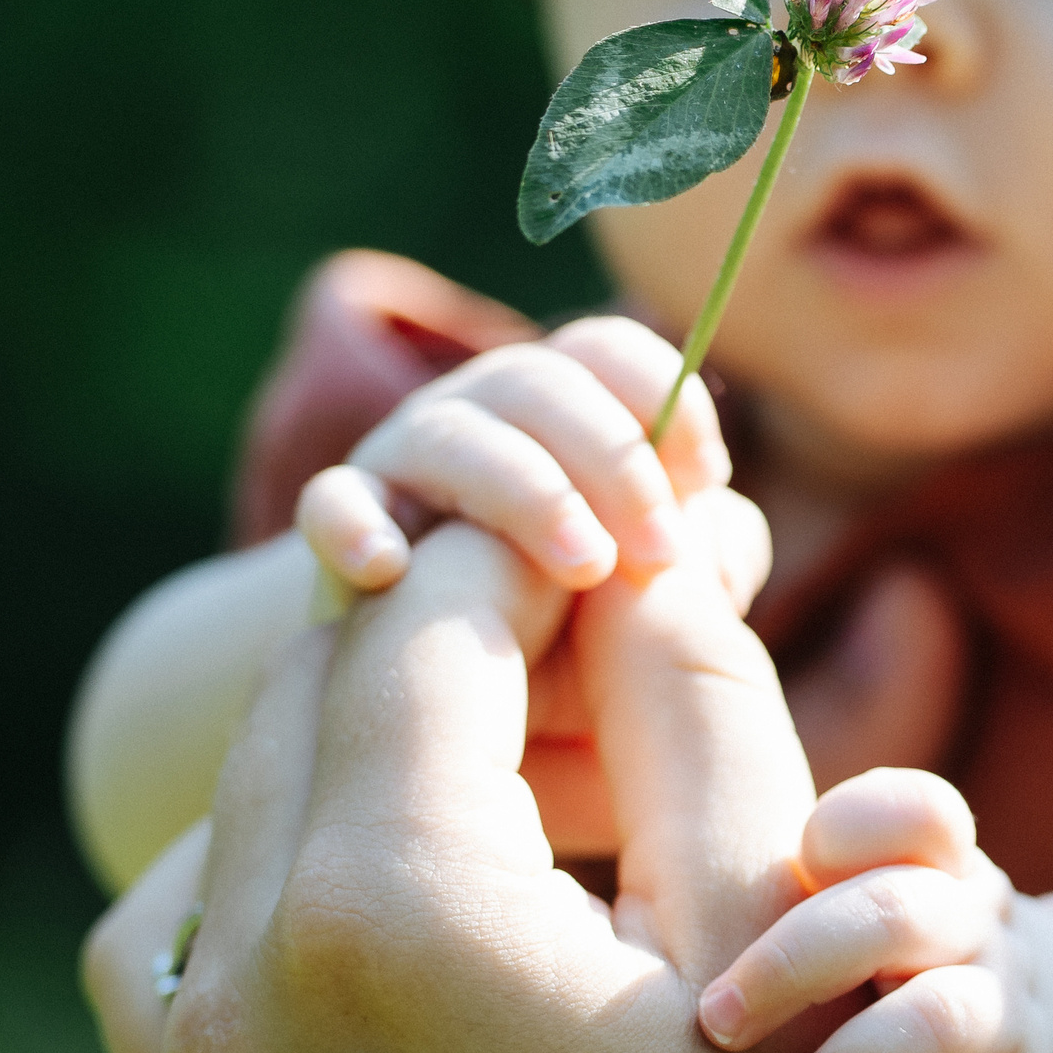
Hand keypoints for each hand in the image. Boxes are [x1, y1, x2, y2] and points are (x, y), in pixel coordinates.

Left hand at [83, 521, 922, 1052]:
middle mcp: (246, 981)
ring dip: (373, 726)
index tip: (615, 524)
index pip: (432, 626)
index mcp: (396, 915)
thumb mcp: (760, 947)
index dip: (531, 548)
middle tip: (582, 605)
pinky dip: (294, 846)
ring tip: (515, 732)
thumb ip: (697, 722)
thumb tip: (646, 571)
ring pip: (251, 797)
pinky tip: (409, 869)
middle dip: (452, 623)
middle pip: (323, 692)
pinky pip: (194, 925)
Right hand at [294, 314, 741, 595]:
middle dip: (615, 458)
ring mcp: (403, 466)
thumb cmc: (573, 635)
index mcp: (561, 411)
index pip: (607, 351)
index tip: (706, 472)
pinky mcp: (341, 532)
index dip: (663, 394)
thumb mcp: (653, 597)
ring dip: (530, 493)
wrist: (444, 700)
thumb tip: (721, 523)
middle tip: (661, 550)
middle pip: (541, 385)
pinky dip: (354, 525)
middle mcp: (479, 416)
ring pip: (455, 437)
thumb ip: (705, 552)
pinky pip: (332, 506)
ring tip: (586, 566)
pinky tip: (388, 568)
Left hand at [695, 769, 1052, 1052]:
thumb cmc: (922, 976)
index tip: (788, 862)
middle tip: (713, 1024)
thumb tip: (620, 921)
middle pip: (895, 913)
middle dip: (791, 966)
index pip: (917, 813)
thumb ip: (797, 901)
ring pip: (940, 1023)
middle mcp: (981, 931)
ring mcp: (1020, 1017)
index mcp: (938, 870)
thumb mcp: (889, 917)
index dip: (852, 828)